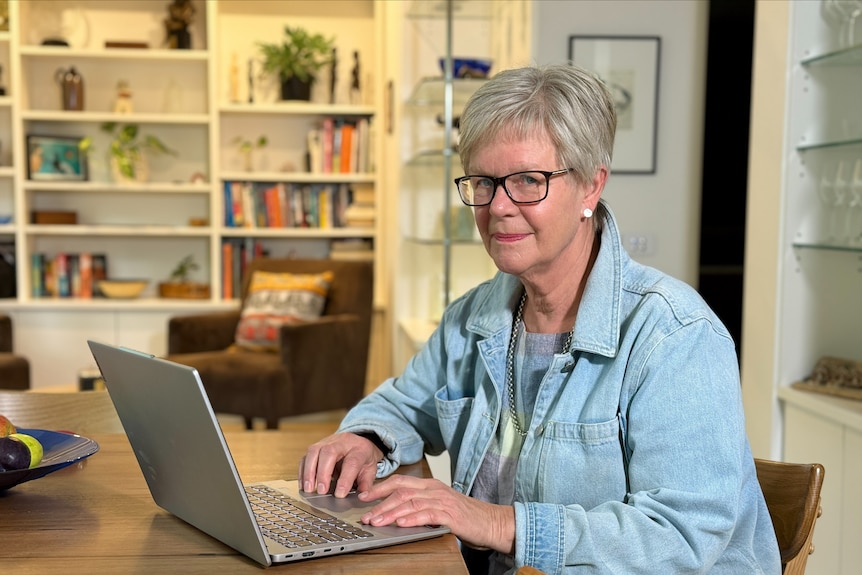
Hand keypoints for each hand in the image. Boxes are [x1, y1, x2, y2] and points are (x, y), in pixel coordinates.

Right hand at [300, 432, 382, 497]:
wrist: (357, 442)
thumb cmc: (362, 458)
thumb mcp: (370, 470)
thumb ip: (366, 484)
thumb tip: (361, 496)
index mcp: (359, 448)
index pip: (352, 462)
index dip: (345, 479)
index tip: (340, 494)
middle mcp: (342, 442)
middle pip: (329, 452)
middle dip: (323, 473)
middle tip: (322, 491)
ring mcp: (326, 442)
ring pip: (314, 451)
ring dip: (309, 472)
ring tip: (309, 489)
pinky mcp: (315, 447)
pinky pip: (305, 457)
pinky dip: (303, 471)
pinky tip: (303, 485)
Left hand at [358, 475, 514, 553]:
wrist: (492, 523)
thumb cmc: (466, 517)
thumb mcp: (440, 506)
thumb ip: (420, 505)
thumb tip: (395, 513)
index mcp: (431, 485)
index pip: (400, 482)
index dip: (379, 488)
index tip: (363, 497)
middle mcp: (435, 489)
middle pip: (401, 491)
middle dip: (379, 502)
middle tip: (365, 515)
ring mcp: (443, 500)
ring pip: (410, 503)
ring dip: (390, 513)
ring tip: (377, 522)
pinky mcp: (451, 515)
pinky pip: (427, 514)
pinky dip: (412, 519)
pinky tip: (401, 525)